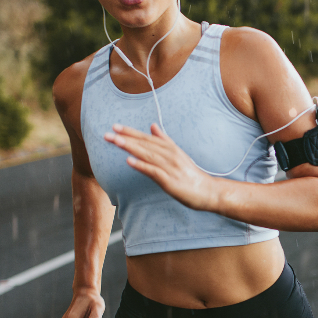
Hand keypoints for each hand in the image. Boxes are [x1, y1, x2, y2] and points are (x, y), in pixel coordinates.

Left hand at [103, 123, 219, 211]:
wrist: (208, 191)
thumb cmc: (191, 174)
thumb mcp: (178, 154)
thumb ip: (164, 140)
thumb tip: (153, 126)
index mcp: (170, 149)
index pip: (147, 138)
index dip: (131, 132)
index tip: (115, 127)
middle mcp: (169, 155)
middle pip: (145, 145)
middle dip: (126, 138)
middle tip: (108, 134)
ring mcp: (170, 168)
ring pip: (148, 155)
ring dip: (131, 148)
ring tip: (116, 142)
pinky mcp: (170, 181)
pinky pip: (154, 172)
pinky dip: (142, 166)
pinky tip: (130, 162)